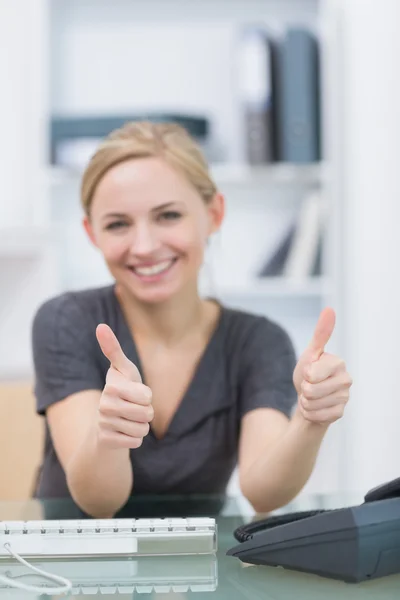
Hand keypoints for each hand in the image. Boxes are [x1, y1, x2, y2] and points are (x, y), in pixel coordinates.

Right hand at [95, 324, 152, 448]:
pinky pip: (135, 442)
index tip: (135, 393)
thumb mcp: (123, 369)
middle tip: (134, 409)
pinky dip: (134, 438)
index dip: (147, 396)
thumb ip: (113, 349)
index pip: (147, 396)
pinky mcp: (105, 440)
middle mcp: (104, 405)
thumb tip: (100, 326)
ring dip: (140, 426)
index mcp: (111, 386)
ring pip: (142, 429)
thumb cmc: (121, 390)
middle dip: (146, 413)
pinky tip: (123, 432)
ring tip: (128, 420)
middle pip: (146, 414)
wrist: (106, 421)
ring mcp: (103, 424)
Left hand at [293, 307, 351, 425]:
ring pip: (313, 403)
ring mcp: (344, 398)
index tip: (309, 373)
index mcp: (338, 363)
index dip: (305, 375)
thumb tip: (330, 309)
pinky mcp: (340, 413)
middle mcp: (346, 380)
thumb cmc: (309, 373)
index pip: (313, 373)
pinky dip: (310, 413)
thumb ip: (321, 333)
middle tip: (309, 386)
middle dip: (304, 390)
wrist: (308, 399)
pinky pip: (316, 416)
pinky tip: (315, 408)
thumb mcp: (310, 353)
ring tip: (311, 397)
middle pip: (311, 390)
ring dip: (306, 402)